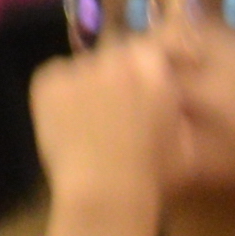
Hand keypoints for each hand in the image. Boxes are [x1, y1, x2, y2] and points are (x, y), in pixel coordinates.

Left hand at [23, 39, 183, 235]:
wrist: (103, 193)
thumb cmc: (154, 176)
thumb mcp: (186, 143)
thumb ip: (177, 110)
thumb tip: (171, 99)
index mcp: (155, 73)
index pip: (157, 43)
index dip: (162, 51)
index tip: (168, 66)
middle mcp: (116, 61)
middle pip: (119, 51)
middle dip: (124, 70)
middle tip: (123, 101)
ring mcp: (79, 69)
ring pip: (86, 65)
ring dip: (93, 82)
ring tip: (94, 115)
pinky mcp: (48, 82)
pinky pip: (57, 75)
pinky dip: (63, 90)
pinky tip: (69, 117)